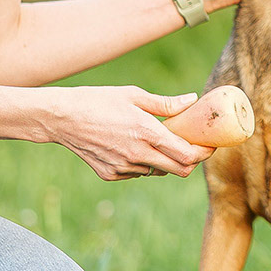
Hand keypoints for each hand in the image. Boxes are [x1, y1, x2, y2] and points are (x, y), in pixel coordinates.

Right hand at [44, 86, 214, 180]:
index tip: (209, 145)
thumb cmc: (98, 100)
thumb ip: (165, 104)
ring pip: (157, 172)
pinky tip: (132, 146)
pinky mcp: (111, 175)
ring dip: (165, 161)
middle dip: (190, 161)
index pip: (187, 155)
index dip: (203, 153)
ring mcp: (123, 168)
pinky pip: (137, 173)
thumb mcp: (133, 95)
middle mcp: (137, 154)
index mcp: (146, 132)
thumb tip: (191, 101)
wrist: (61, 118)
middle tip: (192, 148)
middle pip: (179, 170)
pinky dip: (142, 163)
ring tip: (157, 142)